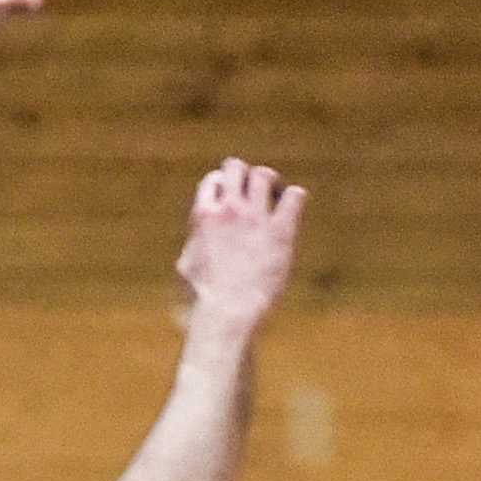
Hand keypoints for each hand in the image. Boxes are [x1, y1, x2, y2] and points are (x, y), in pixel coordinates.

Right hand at [175, 156, 304, 330]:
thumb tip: (198, 233)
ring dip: (270, 184)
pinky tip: (290, 212)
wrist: (228, 312)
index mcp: (203, 216)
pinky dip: (293, 199)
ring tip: (274, 198)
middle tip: (253, 192)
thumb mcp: (186, 264)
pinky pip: (294, 196)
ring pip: (265, 175)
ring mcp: (256, 218)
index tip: (230, 199)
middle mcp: (229, 210)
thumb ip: (195, 240)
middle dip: (245, 175)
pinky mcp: (281, 231)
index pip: (214, 179)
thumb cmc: (203, 297)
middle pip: (237, 167)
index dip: (223, 186)